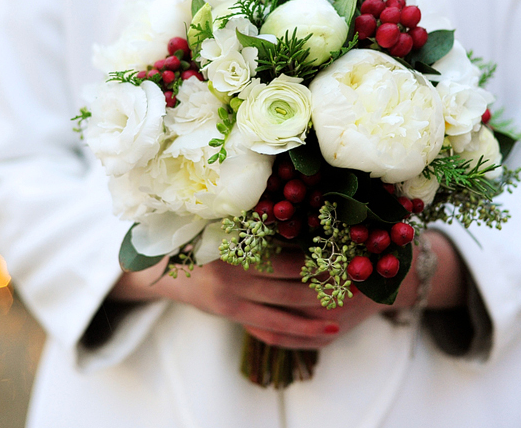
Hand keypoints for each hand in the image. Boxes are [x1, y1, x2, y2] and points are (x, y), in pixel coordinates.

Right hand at [109, 231, 466, 349]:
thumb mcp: (221, 215)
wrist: (158, 265)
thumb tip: (294, 187)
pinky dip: (297, 332)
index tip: (351, 249)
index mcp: (234, 248)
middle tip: (362, 282)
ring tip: (347, 315)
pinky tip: (322, 333)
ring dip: (317, 316)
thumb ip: (255, 209)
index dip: (320, 255)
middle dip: (327, 286)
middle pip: (292, 287)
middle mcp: (234, 278)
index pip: (287, 255)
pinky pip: (271, 331)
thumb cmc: (197, 230)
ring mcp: (234, 302)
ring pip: (285, 314)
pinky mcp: (234, 317)